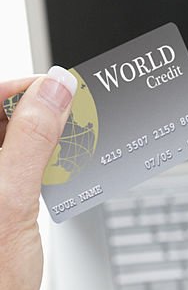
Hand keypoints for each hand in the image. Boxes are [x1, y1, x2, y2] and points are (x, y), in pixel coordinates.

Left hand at [0, 68, 75, 289]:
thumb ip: (32, 138)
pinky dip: (44, 165)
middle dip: (41, 113)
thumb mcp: (10, 201)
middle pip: (2, 120)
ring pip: (13, 143)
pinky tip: (65, 172)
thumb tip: (56, 89)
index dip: (24, 88)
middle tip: (79, 119)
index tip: (63, 91)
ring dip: (47, 140)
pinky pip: (19, 168)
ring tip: (77, 147)